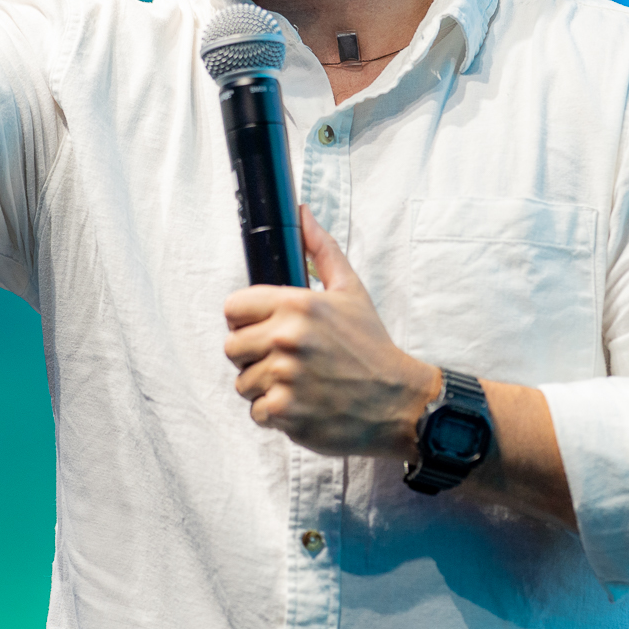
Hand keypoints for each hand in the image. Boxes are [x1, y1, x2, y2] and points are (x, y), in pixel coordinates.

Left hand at [224, 208, 440, 458]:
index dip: (246, 319)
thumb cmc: (371, 346)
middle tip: (282, 358)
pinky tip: (302, 403)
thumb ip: (321, 250)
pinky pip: (256, 412)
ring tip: (297, 382)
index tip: (263, 328)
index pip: (233, 307)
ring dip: (264, 386)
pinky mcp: (285, 412)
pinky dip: (275, 413)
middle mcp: (287, 338)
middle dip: (252, 354)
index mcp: (297, 305)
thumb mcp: (351, 290)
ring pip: (243, 382)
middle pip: (232, 346)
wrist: (396, 400)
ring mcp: (284, 377)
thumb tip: (303, 214)